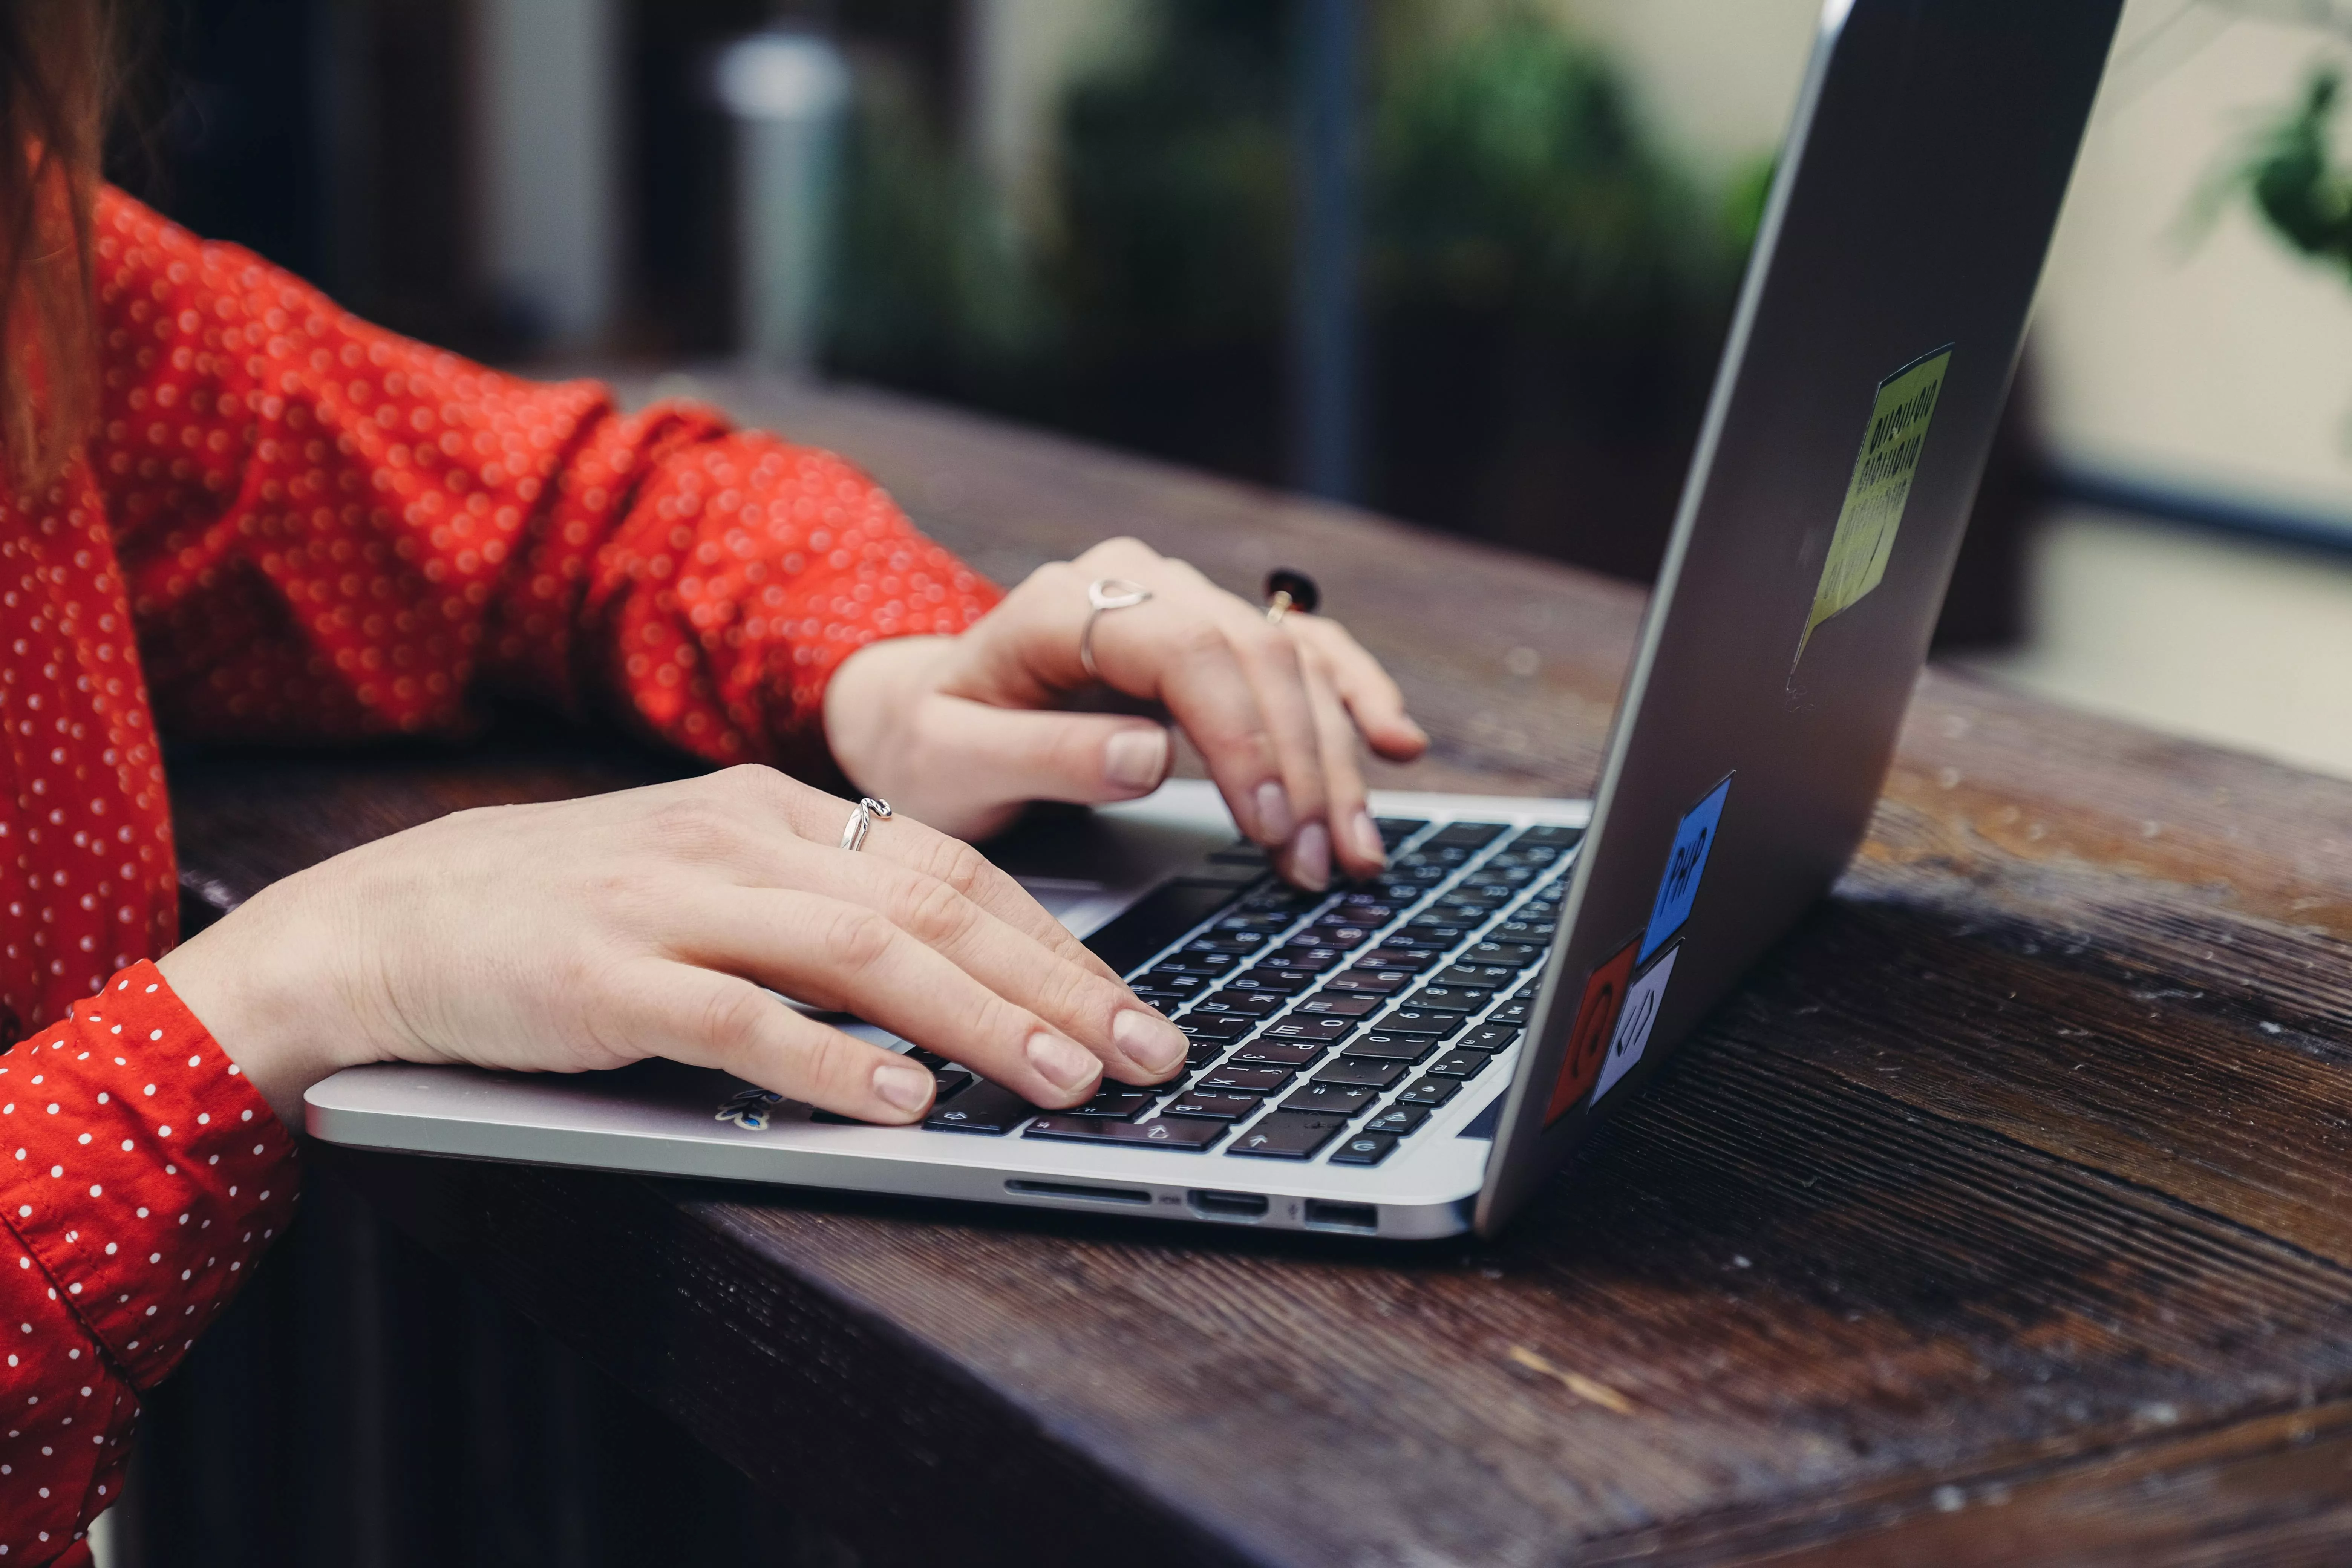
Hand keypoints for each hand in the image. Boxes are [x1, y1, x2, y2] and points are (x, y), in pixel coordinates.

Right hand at [156, 766, 1188, 1126]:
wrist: (385, 918)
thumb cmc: (565, 911)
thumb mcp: (707, 878)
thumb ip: (815, 911)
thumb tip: (943, 980)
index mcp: (771, 813)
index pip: (950, 869)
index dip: (1054, 937)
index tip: (1133, 1002)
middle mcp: (737, 844)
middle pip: (931, 906)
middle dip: (1053, 982)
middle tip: (1143, 1051)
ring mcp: (669, 906)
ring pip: (857, 953)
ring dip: (974, 1019)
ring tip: (1060, 1079)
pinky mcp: (605, 981)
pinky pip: (735, 1019)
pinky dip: (825, 1060)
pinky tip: (900, 1099)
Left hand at [823, 538, 1428, 887]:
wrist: (925, 713)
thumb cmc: (930, 741)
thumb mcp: (951, 762)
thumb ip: (1040, 757)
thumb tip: (1148, 755)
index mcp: (1065, 603)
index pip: (1186, 651)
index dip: (1241, 735)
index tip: (1267, 822)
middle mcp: (1136, 585)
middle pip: (1254, 657)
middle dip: (1300, 766)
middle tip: (1315, 864)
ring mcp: (1181, 603)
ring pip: (1290, 662)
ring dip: (1334, 757)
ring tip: (1350, 852)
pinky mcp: (1211, 639)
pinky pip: (1301, 653)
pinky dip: (1351, 697)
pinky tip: (1396, 745)